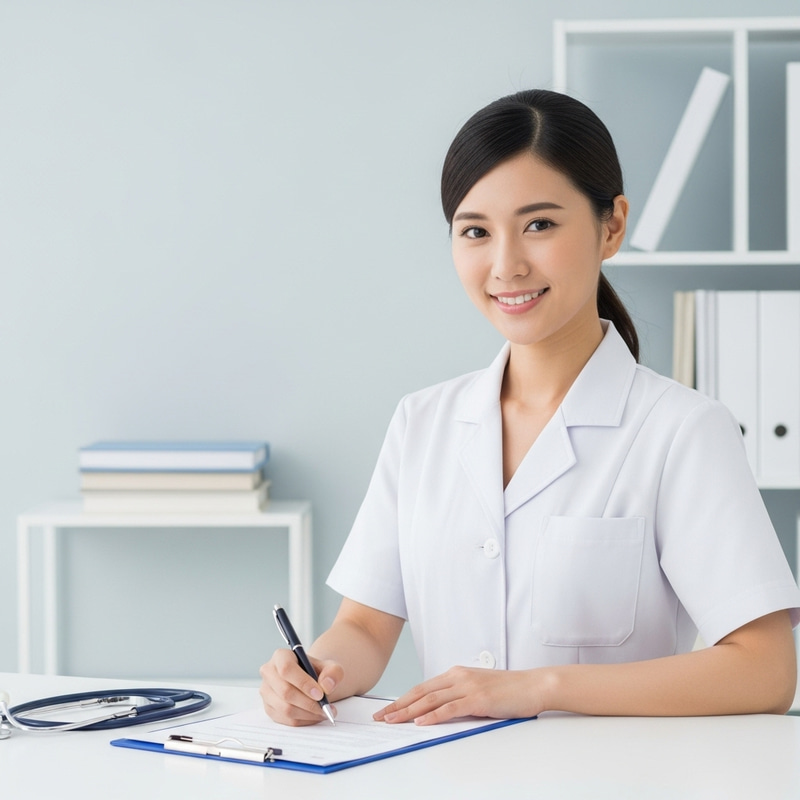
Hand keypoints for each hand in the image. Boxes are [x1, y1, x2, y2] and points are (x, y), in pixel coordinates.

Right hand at [259, 648, 342, 725]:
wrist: (312, 682)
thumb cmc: (319, 672)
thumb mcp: (331, 667)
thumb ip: (333, 672)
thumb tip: (326, 686)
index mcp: (281, 656)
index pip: (287, 669)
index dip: (303, 683)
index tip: (320, 694)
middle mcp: (269, 672)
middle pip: (285, 692)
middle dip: (308, 703)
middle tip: (326, 708)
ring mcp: (266, 691)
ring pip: (285, 708)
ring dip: (308, 714)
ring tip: (324, 712)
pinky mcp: (269, 707)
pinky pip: (285, 720)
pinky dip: (303, 721)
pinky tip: (315, 716)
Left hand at [373, 666, 547, 725]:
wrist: (533, 685)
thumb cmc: (508, 690)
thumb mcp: (478, 688)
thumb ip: (458, 696)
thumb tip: (438, 711)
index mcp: (456, 673)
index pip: (423, 687)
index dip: (403, 699)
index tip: (388, 710)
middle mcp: (458, 677)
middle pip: (421, 692)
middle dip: (399, 706)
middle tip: (381, 717)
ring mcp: (468, 686)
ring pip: (431, 700)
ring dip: (409, 712)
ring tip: (393, 721)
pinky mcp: (478, 698)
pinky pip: (450, 708)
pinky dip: (433, 716)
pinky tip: (421, 722)